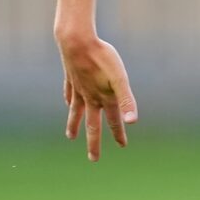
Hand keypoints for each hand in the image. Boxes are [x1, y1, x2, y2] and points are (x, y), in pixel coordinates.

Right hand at [59, 33, 137, 161]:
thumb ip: (126, 101)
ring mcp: (77, 88)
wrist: (76, 41)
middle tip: (93, 159)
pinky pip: (69, 93)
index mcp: (103, 98)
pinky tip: (67, 103)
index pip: (113, 121)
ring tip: (70, 136)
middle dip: (93, 142)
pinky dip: (68, 100)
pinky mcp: (70, 77)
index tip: (122, 146)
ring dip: (74, 124)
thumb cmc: (102, 58)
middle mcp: (89, 97)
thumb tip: (132, 122)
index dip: (119, 133)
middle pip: (91, 124)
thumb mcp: (120, 79)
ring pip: (75, 111)